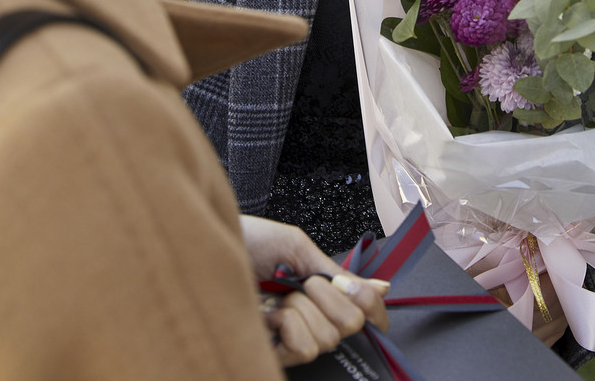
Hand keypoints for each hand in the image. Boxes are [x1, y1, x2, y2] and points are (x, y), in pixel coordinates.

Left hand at [240, 215, 390, 367]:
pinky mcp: (274, 353)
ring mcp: (293, 337)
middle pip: (350, 326)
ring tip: (278, 296)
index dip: (373, 309)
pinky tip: (268, 314)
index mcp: (321, 292)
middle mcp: (311, 318)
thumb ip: (337, 272)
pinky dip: (287, 324)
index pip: (363, 312)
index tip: (370, 301)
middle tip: (303, 283)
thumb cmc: (250, 241)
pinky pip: (303, 347)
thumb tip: (381, 286)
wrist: (212, 246)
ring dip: (302, 308)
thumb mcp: (298, 249)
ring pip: (326, 338)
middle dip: (328, 298)